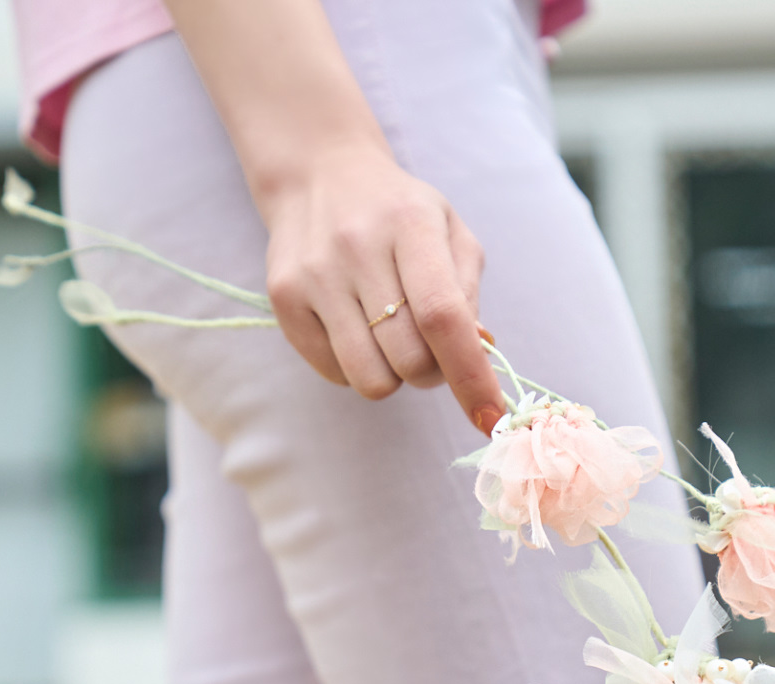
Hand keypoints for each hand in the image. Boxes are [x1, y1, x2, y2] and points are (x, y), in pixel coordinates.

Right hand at [261, 143, 504, 433]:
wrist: (319, 176)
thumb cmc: (399, 214)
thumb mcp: (449, 232)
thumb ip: (467, 293)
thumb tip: (478, 354)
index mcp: (410, 225)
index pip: (443, 316)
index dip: (471, 375)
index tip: (491, 417)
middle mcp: (356, 247)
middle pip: (409, 359)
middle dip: (431, 373)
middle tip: (429, 349)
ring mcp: (314, 275)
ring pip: (370, 378)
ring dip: (393, 376)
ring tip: (389, 339)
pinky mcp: (284, 299)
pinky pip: (335, 374)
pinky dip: (356, 368)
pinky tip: (356, 330)